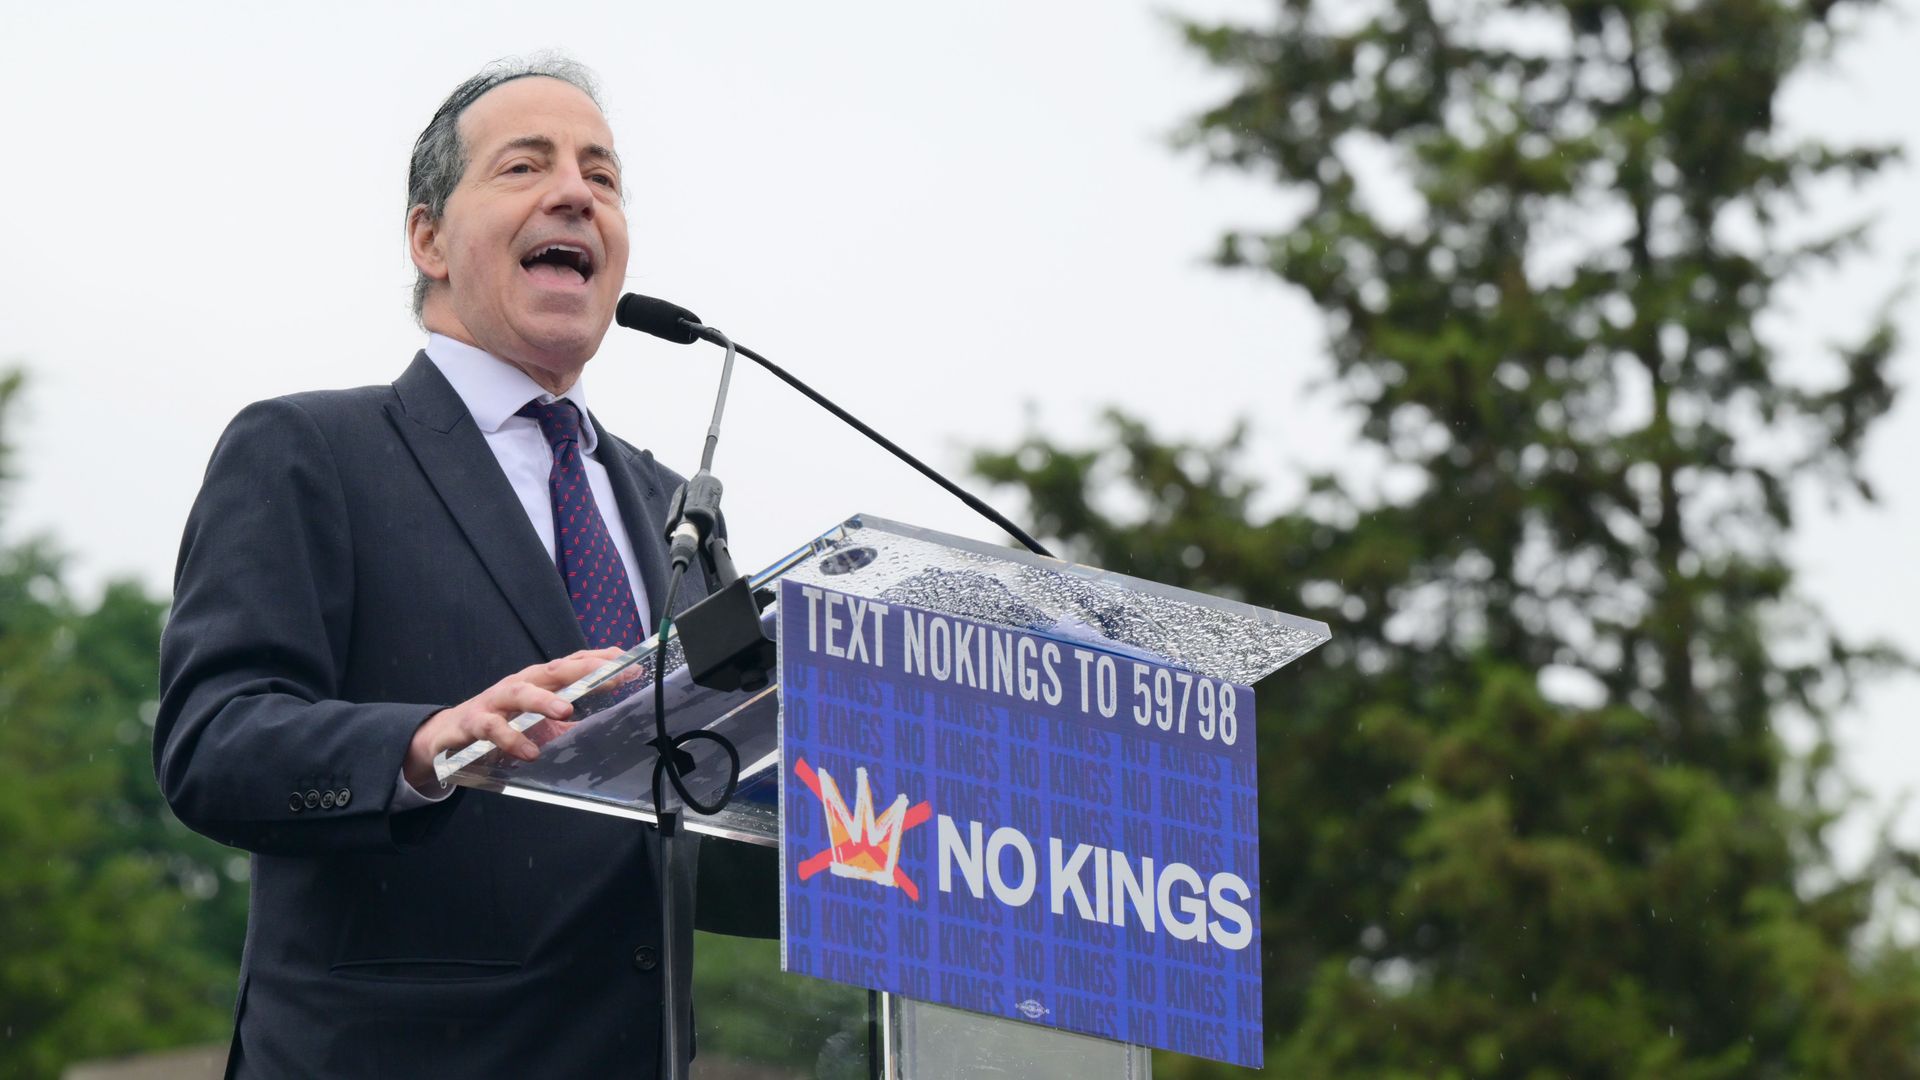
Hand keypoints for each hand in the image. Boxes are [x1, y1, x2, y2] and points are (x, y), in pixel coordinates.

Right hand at [403, 648, 624, 792]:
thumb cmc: (504, 721)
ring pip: (521, 692)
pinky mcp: (475, 721)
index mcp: (539, 681)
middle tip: (610, 675)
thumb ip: (569, 720)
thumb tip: (608, 722)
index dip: (601, 660)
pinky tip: (529, 751)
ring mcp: (496, 700)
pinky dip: (511, 738)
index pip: (573, 663)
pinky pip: (493, 728)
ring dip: (544, 701)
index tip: (630, 662)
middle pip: (553, 670)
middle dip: (582, 670)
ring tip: (567, 712)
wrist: (451, 732)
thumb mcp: (541, 720)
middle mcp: (520, 683)